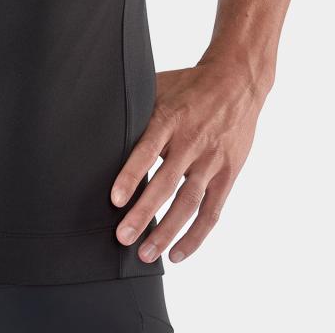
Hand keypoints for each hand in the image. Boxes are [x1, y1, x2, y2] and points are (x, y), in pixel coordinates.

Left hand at [108, 60, 269, 263]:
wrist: (237, 81)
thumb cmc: (189, 85)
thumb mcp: (159, 86)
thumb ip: (135, 107)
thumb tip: (97, 120)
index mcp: (171, 118)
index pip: (148, 150)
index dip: (131, 175)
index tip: (115, 199)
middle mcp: (192, 142)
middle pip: (166, 184)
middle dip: (144, 214)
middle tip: (122, 237)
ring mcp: (211, 161)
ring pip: (188, 203)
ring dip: (167, 232)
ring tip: (146, 254)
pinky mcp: (227, 174)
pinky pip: (212, 211)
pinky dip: (196, 236)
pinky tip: (178, 255)